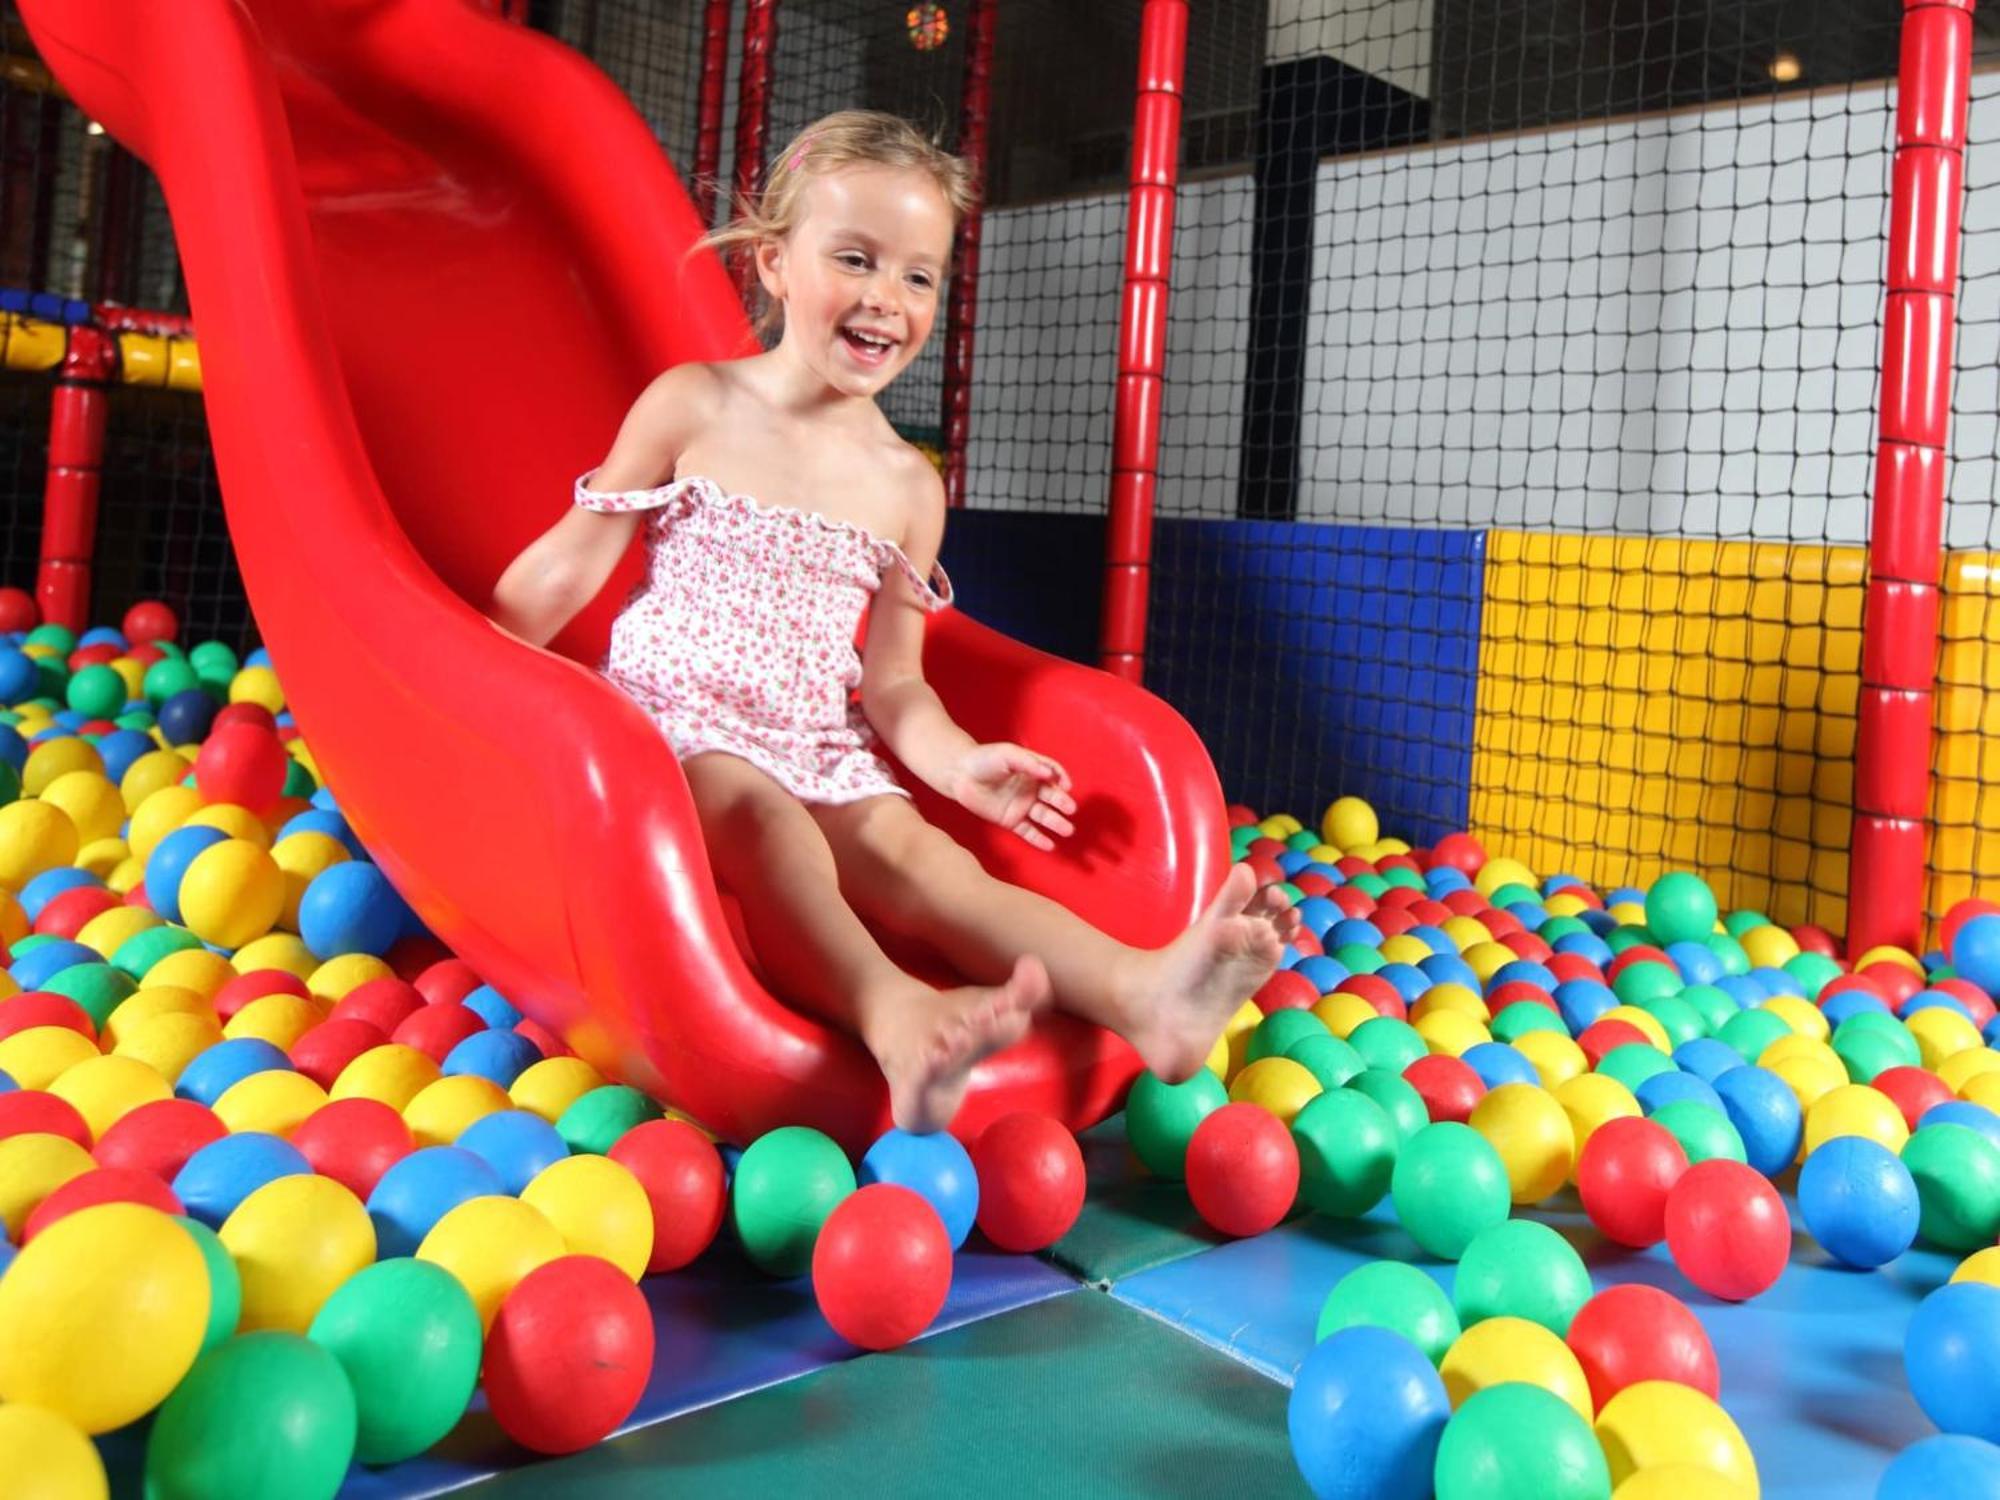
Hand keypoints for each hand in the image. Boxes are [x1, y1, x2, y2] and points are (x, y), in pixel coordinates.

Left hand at [948, 742, 1076, 851]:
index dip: (1061, 779)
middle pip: (1051, 797)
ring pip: (1043, 816)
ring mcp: (1021, 806)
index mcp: (1032, 770)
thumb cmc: (983, 759)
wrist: (959, 775)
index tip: (1066, 786)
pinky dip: (1038, 839)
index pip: (1053, 774)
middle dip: (1062, 803)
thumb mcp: (1007, 754)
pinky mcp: (1011, 821)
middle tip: (1070, 809)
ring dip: (1056, 823)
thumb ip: (1028, 763)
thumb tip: (1050, 774)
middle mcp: (1030, 788)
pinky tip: (1050, 846)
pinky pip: (1027, 831)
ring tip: (1067, 831)